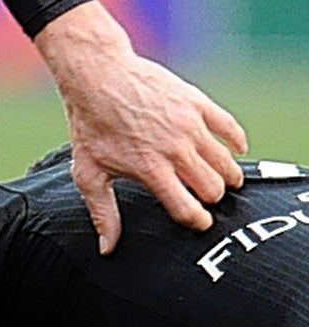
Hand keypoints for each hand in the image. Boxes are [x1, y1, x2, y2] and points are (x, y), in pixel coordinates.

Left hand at [36, 3, 246, 251]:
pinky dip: (238, 142)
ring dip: (227, 175)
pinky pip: (231, 128)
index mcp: (150, 170)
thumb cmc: (91, 126)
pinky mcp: (198, 104)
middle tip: (207, 198)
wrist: (98, 77)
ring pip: (226, 162)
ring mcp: (189, 126)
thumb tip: (107, 249)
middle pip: (213, 188)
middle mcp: (174, 150)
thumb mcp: (89, 173)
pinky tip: (235, 150)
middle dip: (213, 198)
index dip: (198, 221)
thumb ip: (103, 213)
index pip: (187, 208)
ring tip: (222, 180)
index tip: (200, 222)